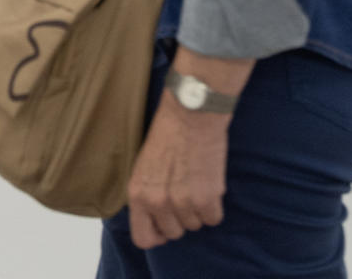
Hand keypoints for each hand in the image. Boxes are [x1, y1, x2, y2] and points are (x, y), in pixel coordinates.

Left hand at [127, 94, 228, 249]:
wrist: (191, 114)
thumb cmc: (166, 134)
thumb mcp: (143, 167)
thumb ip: (147, 195)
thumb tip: (156, 219)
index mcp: (137, 194)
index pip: (143, 238)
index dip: (156, 235)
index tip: (165, 226)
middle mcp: (158, 202)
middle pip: (173, 233)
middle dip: (180, 218)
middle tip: (185, 194)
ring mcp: (183, 202)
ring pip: (195, 225)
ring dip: (198, 209)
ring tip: (196, 183)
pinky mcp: (207, 198)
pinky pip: (213, 219)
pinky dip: (214, 206)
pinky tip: (209, 185)